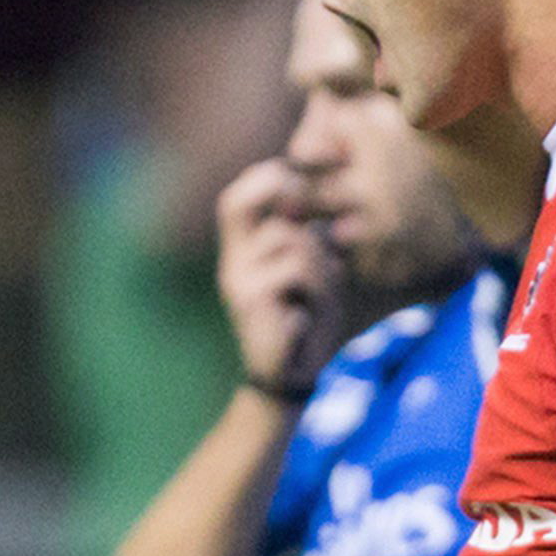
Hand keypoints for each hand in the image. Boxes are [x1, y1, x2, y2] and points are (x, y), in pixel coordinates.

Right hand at [214, 157, 337, 389]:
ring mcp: (238, 279)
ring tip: (319, 296)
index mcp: (242, 251)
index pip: (236, 199)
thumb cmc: (305, 319)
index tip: (299, 181)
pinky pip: (299, 270)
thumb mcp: (309, 271)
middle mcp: (233, 261)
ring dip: (322, 267)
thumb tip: (323, 199)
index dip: (264, 179)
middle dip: (306, 228)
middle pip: (268, 211)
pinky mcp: (250, 299)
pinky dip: (317, 292)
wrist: (288, 376)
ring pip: (296, 242)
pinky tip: (306, 317)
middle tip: (321, 246)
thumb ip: (306, 236)